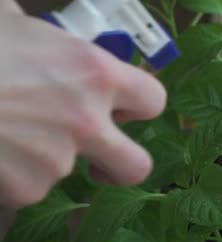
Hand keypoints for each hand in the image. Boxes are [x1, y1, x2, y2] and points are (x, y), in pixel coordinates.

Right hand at [0, 3, 165, 207]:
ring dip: (43, 157)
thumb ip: (34, 27)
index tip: (120, 106)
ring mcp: (56, 161)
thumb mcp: (5, 16)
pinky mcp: (24, 190)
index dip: (138, 105)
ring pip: (66, 171)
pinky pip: (27, 186)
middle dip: (120, 164)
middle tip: (99, 156)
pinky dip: (11, 172)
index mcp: (94, 72)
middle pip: (138, 166)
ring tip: (5, 126)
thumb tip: (22, 16)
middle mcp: (86, 122)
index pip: (154, 100)